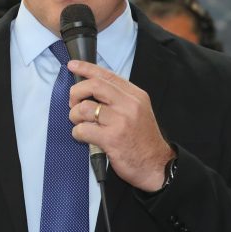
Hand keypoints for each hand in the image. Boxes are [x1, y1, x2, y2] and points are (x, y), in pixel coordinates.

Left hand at [67, 60, 174, 191]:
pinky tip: (84, 137)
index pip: (107, 75)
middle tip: (73, 103)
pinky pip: (83, 129)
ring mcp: (120, 121)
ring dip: (75, 116)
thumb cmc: (143, 140)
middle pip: (93, 86)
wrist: (157, 165)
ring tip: (80, 123)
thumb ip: (119, 98)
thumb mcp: (138, 111)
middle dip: (76, 92)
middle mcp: (129, 105)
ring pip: (84, 108)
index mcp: (135, 95)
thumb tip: (92, 88)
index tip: (73, 66)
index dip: (86, 68)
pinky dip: (78, 133)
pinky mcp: (111, 138)